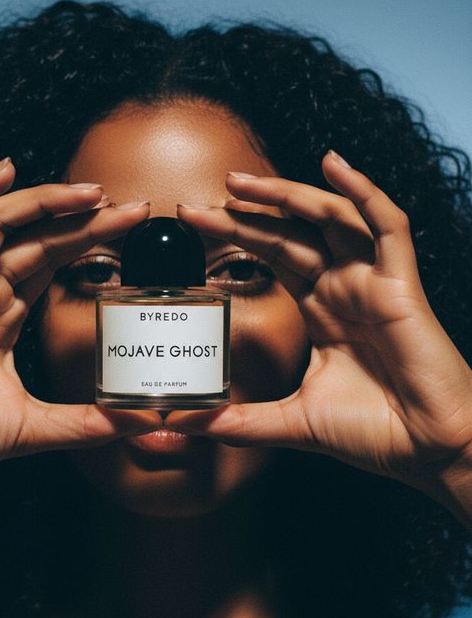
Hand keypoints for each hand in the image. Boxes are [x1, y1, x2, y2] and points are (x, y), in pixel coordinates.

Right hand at [0, 159, 159, 500]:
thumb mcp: (36, 426)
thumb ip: (87, 422)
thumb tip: (139, 422)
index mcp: (5, 314)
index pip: (55, 261)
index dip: (91, 240)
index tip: (133, 228)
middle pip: (41, 238)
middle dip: (86, 218)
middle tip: (133, 206)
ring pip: (0, 222)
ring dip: (44, 201)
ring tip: (92, 191)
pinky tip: (3, 171)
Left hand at [170, 152, 471, 497]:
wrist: (429, 452)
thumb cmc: (374, 431)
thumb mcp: (292, 421)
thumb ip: (240, 421)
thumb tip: (188, 423)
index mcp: (320, 308)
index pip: (271, 256)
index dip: (235, 235)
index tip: (195, 222)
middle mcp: (343, 286)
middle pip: (289, 233)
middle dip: (245, 212)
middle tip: (200, 200)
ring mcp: (372, 281)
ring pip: (330, 218)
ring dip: (288, 195)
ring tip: (242, 182)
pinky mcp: (401, 285)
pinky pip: (388, 226)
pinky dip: (364, 193)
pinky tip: (334, 165)